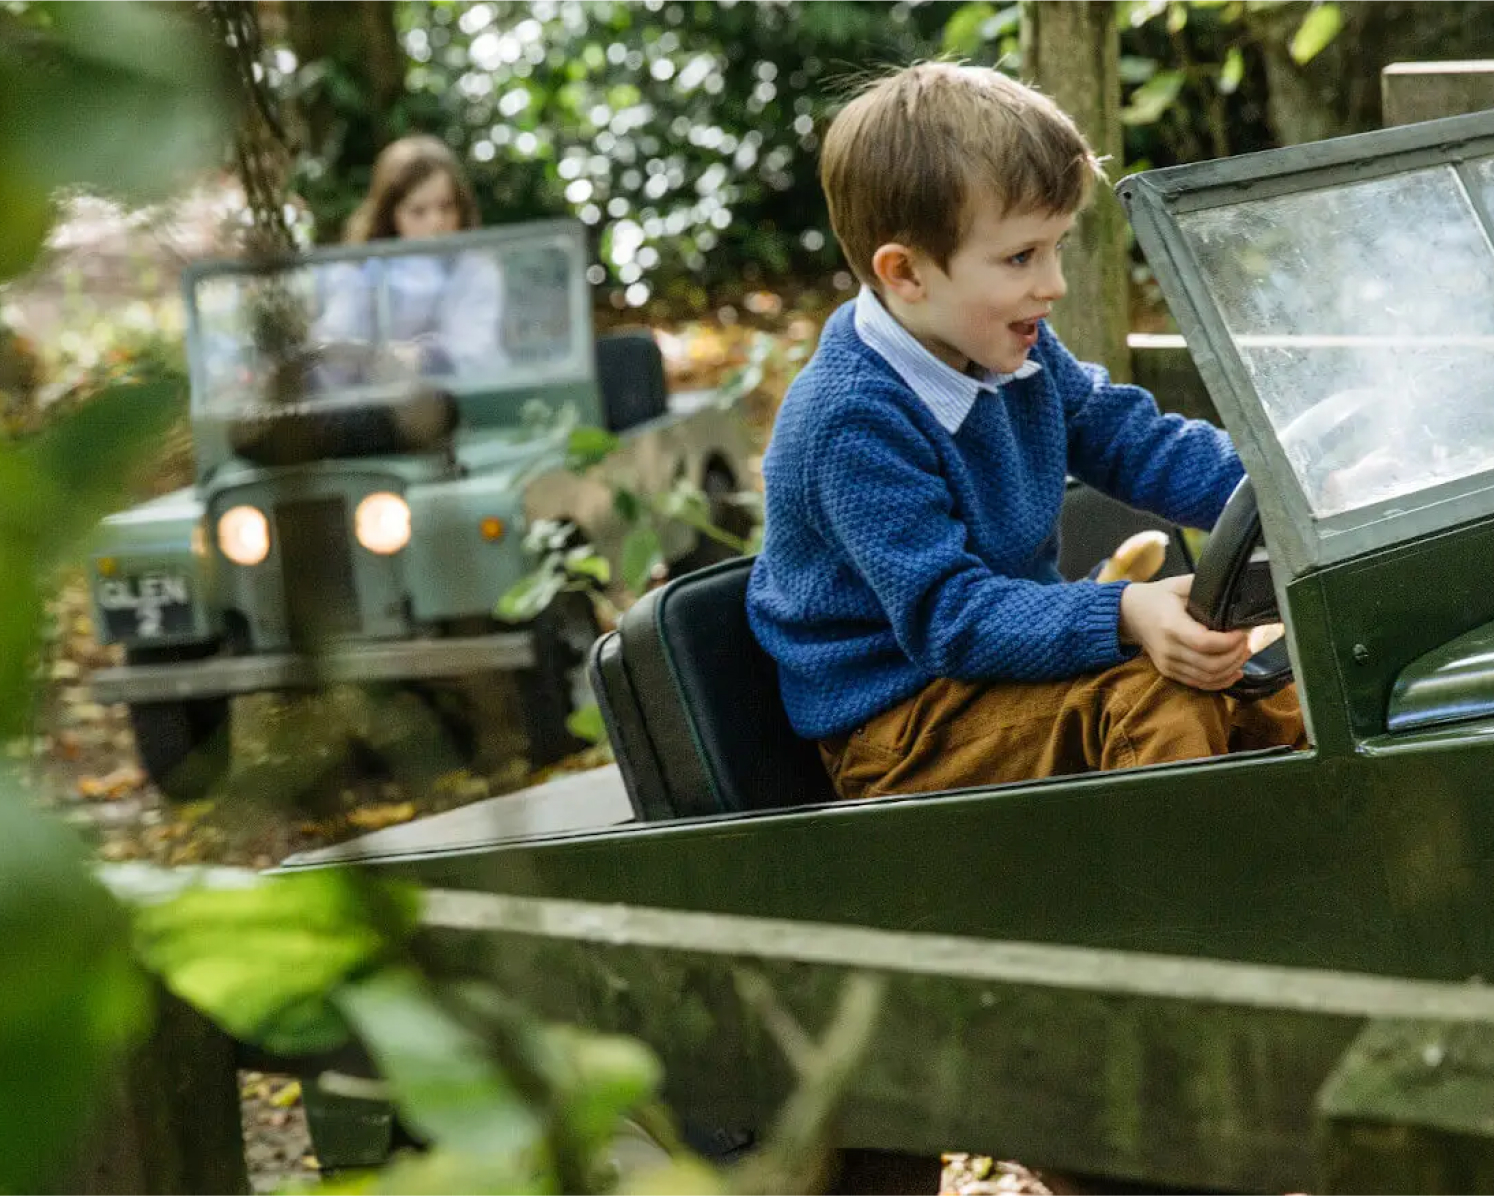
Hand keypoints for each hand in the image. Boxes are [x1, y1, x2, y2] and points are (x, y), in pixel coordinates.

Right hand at [1118, 575, 1250, 690]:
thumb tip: (1232, 589)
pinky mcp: (1169, 672)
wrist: (1128, 614)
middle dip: (1236, 656)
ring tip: (1243, 654)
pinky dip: (1220, 682)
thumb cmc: (1156, 597)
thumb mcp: (1178, 584)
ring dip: (1231, 669)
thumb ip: (1204, 585)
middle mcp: (1168, 649)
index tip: (1242, 632)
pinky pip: (1199, 684)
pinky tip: (1234, 672)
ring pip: (1207, 678)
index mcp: (1171, 625)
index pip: (1204, 643)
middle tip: (1247, 643)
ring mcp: (1168, 663)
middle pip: (1210, 665)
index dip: (1229, 642)